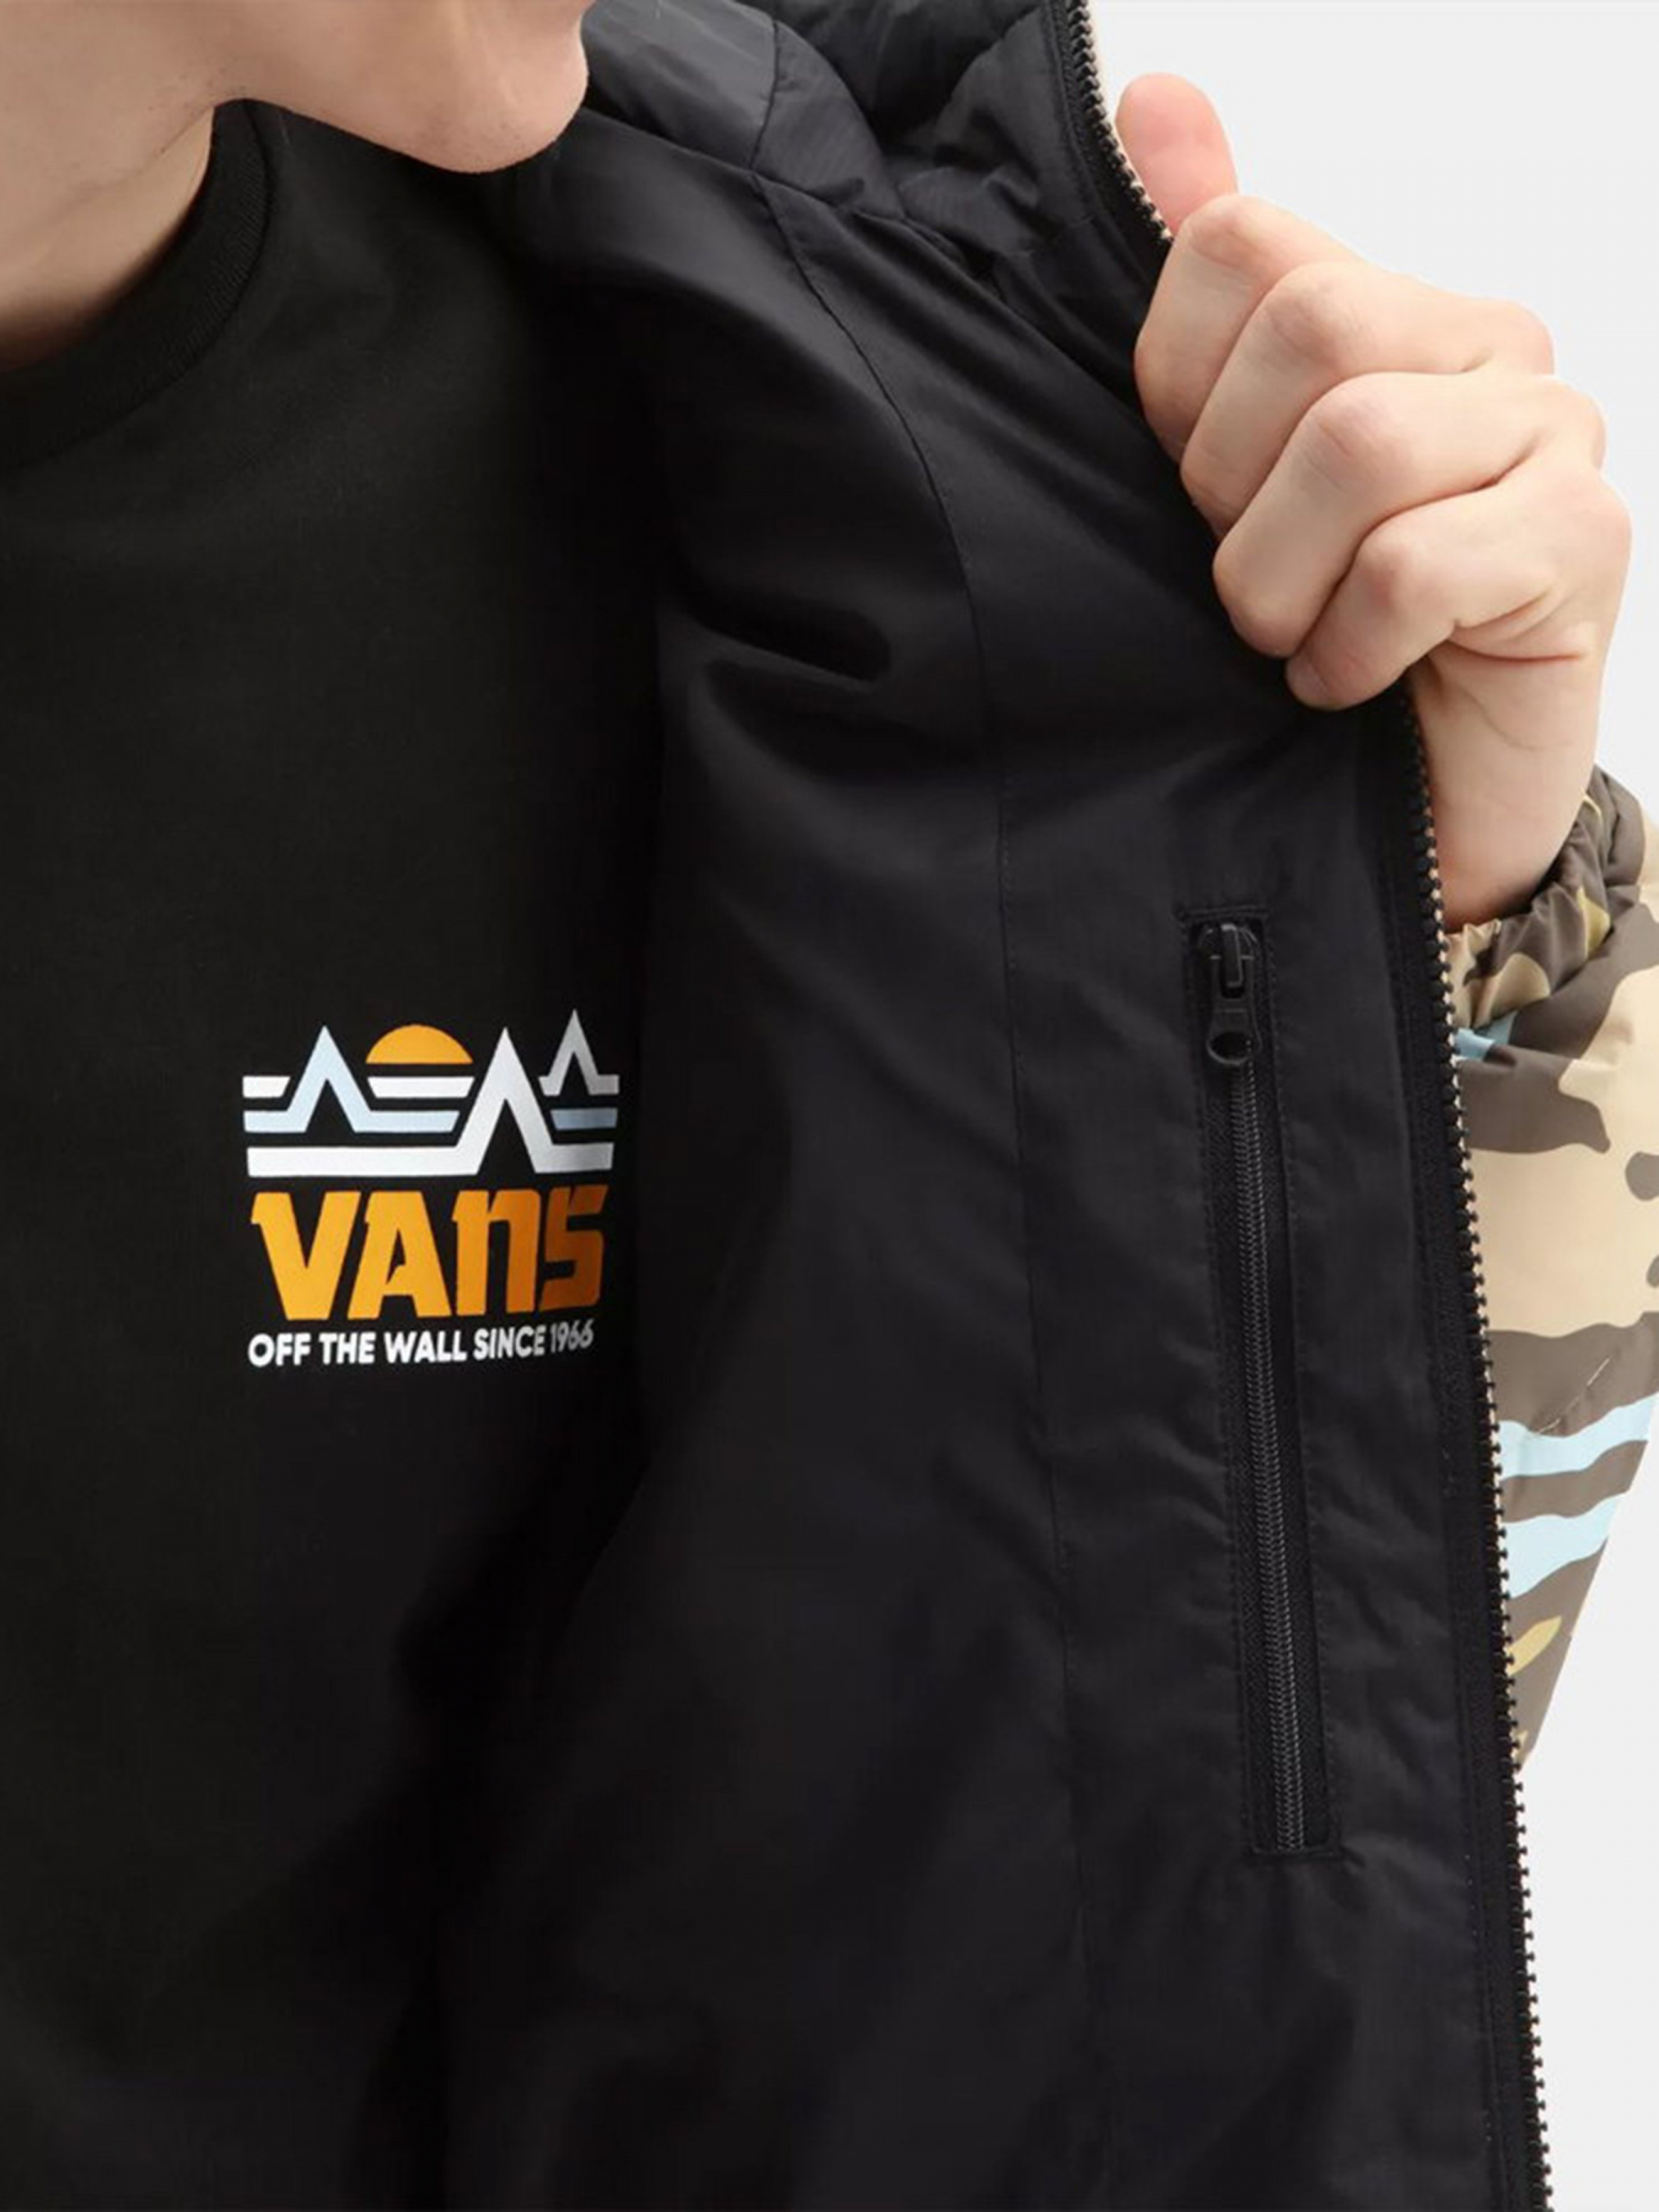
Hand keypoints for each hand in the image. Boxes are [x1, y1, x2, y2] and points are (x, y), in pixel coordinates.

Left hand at [1116, 76, 1631, 930]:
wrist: (1409, 807)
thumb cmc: (1317, 634)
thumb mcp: (1224, 467)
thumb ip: (1203, 285)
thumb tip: (1151, 96)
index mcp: (1391, 308)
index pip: (1240, 242)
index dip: (1173, 385)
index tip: (1196, 491)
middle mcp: (1487, 347)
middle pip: (1311, 330)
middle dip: (1232, 491)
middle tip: (1250, 582)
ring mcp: (1553, 438)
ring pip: (1360, 443)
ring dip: (1280, 582)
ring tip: (1293, 641)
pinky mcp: (1584, 544)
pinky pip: (1415, 561)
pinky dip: (1350, 644)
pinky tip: (1351, 681)